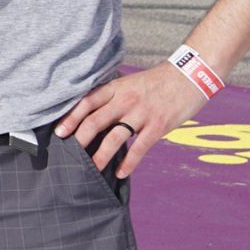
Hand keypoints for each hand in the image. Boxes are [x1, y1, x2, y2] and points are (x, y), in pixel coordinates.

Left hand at [54, 62, 207, 178]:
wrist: (190, 76)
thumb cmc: (156, 82)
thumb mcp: (129, 82)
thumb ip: (112, 97)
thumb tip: (93, 114)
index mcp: (116, 87)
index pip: (87, 102)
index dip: (71, 118)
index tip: (59, 132)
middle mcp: (125, 100)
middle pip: (95, 121)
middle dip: (79, 139)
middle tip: (68, 154)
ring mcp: (142, 113)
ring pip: (114, 137)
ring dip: (101, 156)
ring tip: (92, 169)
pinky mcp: (158, 126)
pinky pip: (139, 148)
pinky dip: (129, 163)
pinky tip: (121, 173)